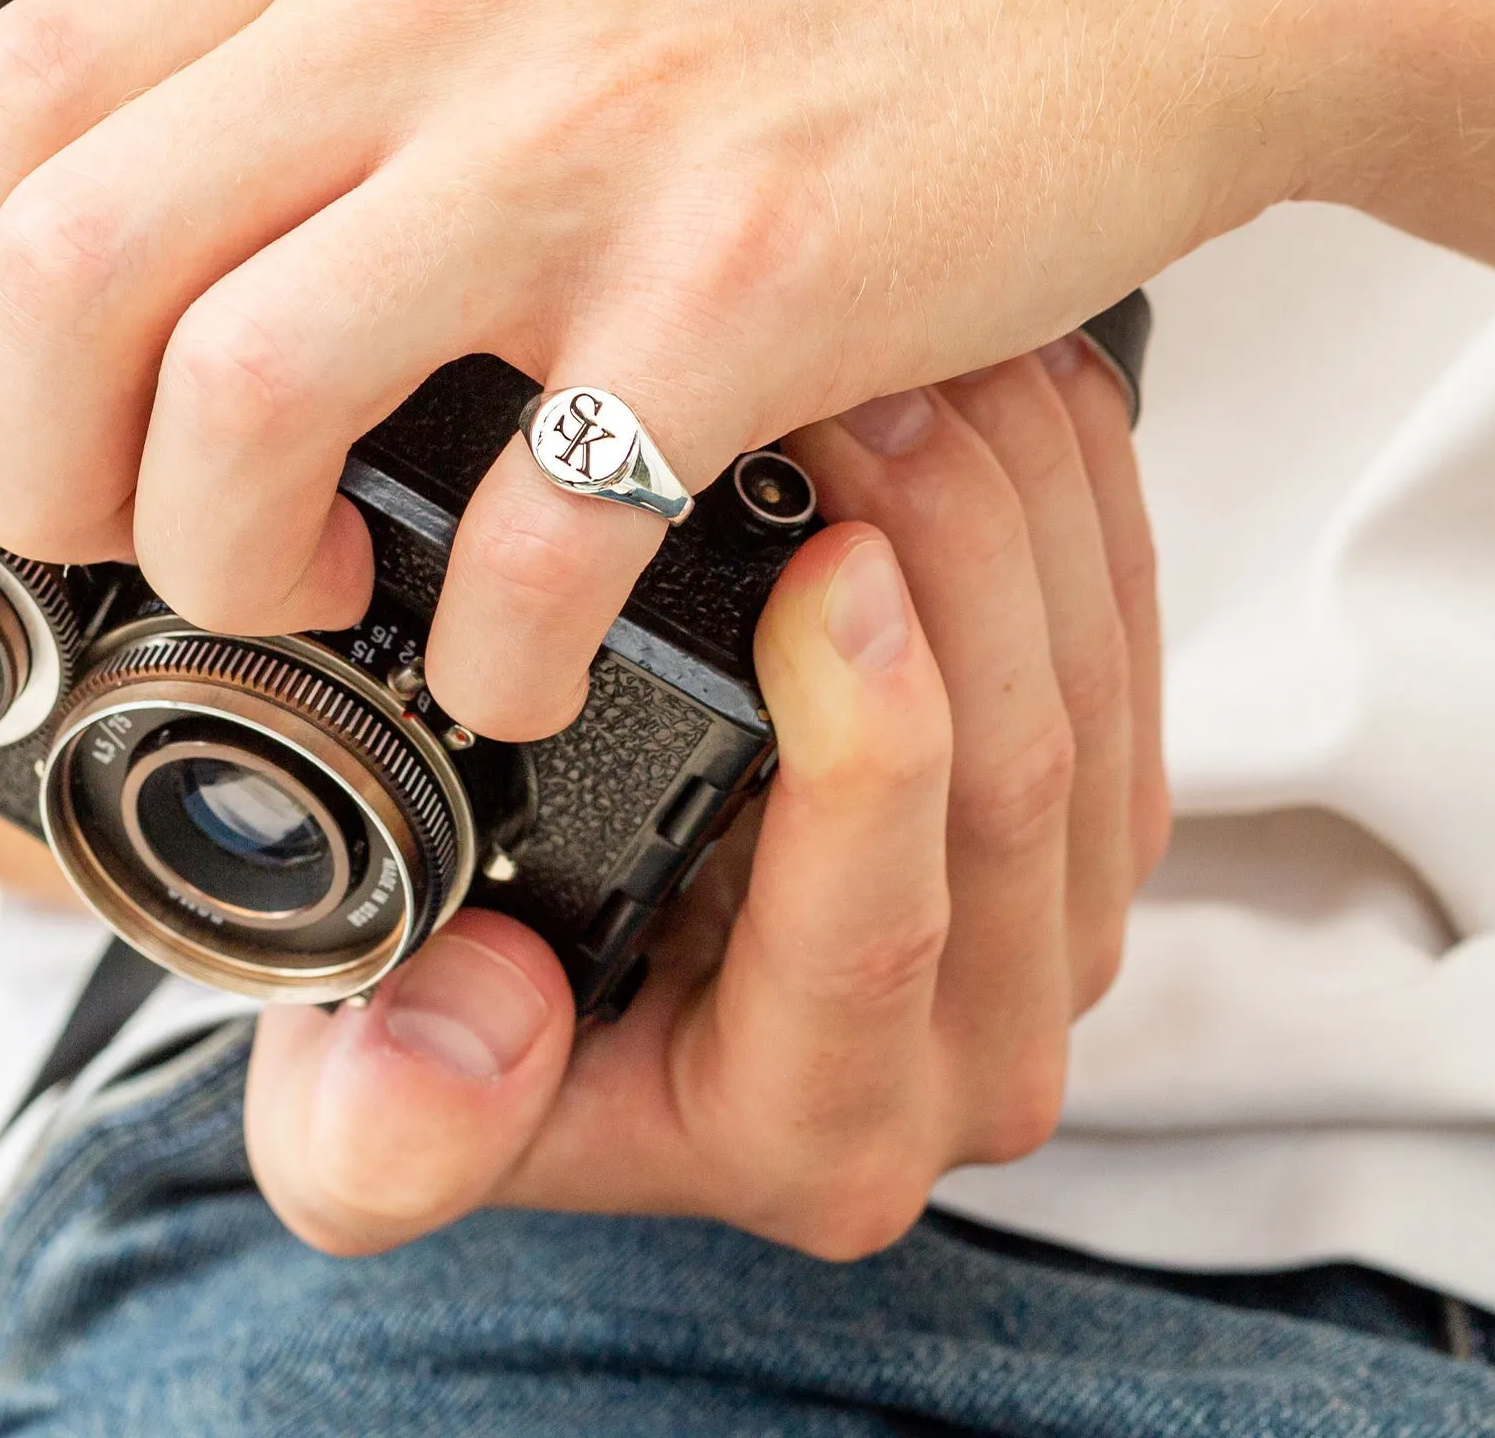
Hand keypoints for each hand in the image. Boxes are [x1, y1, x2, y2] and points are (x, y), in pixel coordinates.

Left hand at [0, 0, 1397, 740]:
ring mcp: (591, 150)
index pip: (20, 94)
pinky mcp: (749, 290)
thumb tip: (213, 213)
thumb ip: (362, 28)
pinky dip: (480, 646)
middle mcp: (445, 9)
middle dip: (40, 465)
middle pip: (74, 267)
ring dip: (222, 560)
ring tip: (299, 595)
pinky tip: (512, 657)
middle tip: (105, 542)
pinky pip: (524, 533)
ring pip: (243, 400)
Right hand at [244, 343, 1164, 1257]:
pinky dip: (1078, 500)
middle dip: (951, 562)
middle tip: (856, 395)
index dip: (870, 750)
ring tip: (919, 358)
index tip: (827, 567)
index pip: (875, 937)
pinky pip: (1129, 639)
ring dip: (1021, 505)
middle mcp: (967, 1046)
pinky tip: (1006, 386)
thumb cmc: (479, 1030)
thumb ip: (384, 1135)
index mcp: (811, 1124)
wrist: (581, 996)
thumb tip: (482, 1018)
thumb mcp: (365, 1116)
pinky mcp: (1090, 815)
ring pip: (1096, 691)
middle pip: (1020, 783)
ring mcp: (1048, 921)